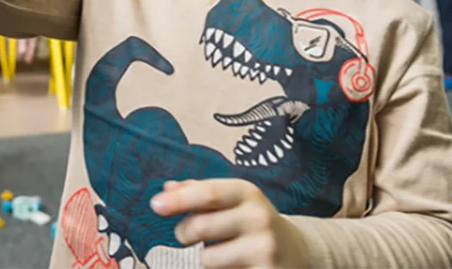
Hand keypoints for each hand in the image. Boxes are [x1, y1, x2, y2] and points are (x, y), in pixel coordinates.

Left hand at [150, 179, 308, 268]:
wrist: (296, 251)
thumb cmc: (252, 222)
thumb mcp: (234, 200)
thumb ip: (199, 192)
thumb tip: (167, 190)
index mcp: (248, 193)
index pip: (210, 193)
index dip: (180, 199)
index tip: (155, 205)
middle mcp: (259, 218)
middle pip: (199, 227)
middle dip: (184, 233)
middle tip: (192, 235)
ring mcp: (264, 250)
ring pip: (206, 259)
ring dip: (205, 259)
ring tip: (224, 253)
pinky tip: (236, 265)